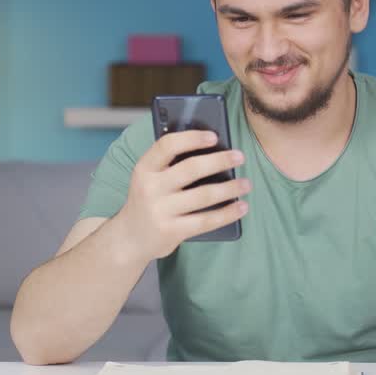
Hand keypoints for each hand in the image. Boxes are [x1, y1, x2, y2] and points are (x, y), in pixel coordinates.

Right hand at [118, 130, 249, 260]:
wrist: (129, 238)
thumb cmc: (148, 200)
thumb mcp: (149, 178)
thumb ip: (170, 164)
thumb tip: (212, 149)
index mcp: (144, 168)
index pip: (167, 145)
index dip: (192, 138)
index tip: (214, 136)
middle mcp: (150, 188)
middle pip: (191, 168)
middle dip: (220, 160)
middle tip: (240, 156)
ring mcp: (160, 211)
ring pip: (203, 195)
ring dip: (230, 188)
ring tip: (246, 183)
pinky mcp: (171, 231)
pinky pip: (206, 221)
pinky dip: (228, 213)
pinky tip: (241, 207)